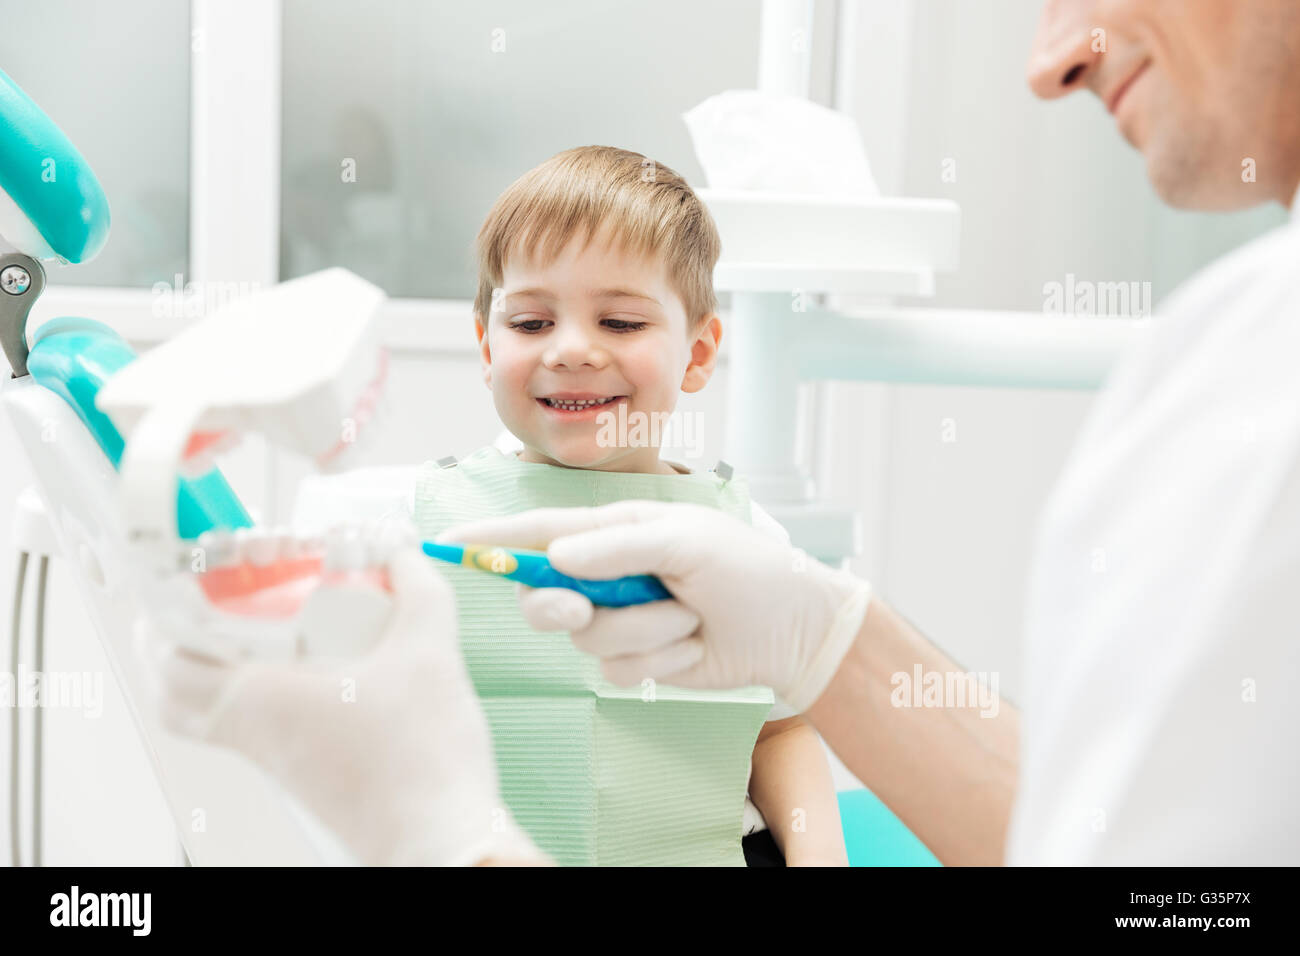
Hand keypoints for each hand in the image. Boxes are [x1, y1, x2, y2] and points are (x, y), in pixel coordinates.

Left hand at [135, 547, 545, 866]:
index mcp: (262, 697)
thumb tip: (401, 553)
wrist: (437, 834)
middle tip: (206, 606)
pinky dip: (249, 700)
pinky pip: (246, 734)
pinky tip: (302, 673)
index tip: (186, 581)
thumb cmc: (422, 755)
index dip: (165, 618)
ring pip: (206, 718)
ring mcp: (273, 760)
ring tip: (250, 634)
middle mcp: (254, 732)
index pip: (172, 661)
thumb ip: (418, 590)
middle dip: (177, 646)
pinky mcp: (298, 777)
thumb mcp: (431, 651)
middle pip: (174, 694)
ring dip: (210, 676)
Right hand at [438, 501, 872, 711]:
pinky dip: (659, 660)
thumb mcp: (687, 542)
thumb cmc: (747, 567)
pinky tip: (692, 644)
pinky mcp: (637, 660)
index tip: (447, 540)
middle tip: (582, 606)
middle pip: (543, 595)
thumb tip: (555, 556)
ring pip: (586, 639)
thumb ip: (618, 547)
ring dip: (644, 630)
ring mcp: (620, 619)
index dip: (490, 538)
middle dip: (559, 605)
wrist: (792, 628)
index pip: (538, 532)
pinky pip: (615, 670)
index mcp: (614, 530)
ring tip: (689, 615)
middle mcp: (607, 574)